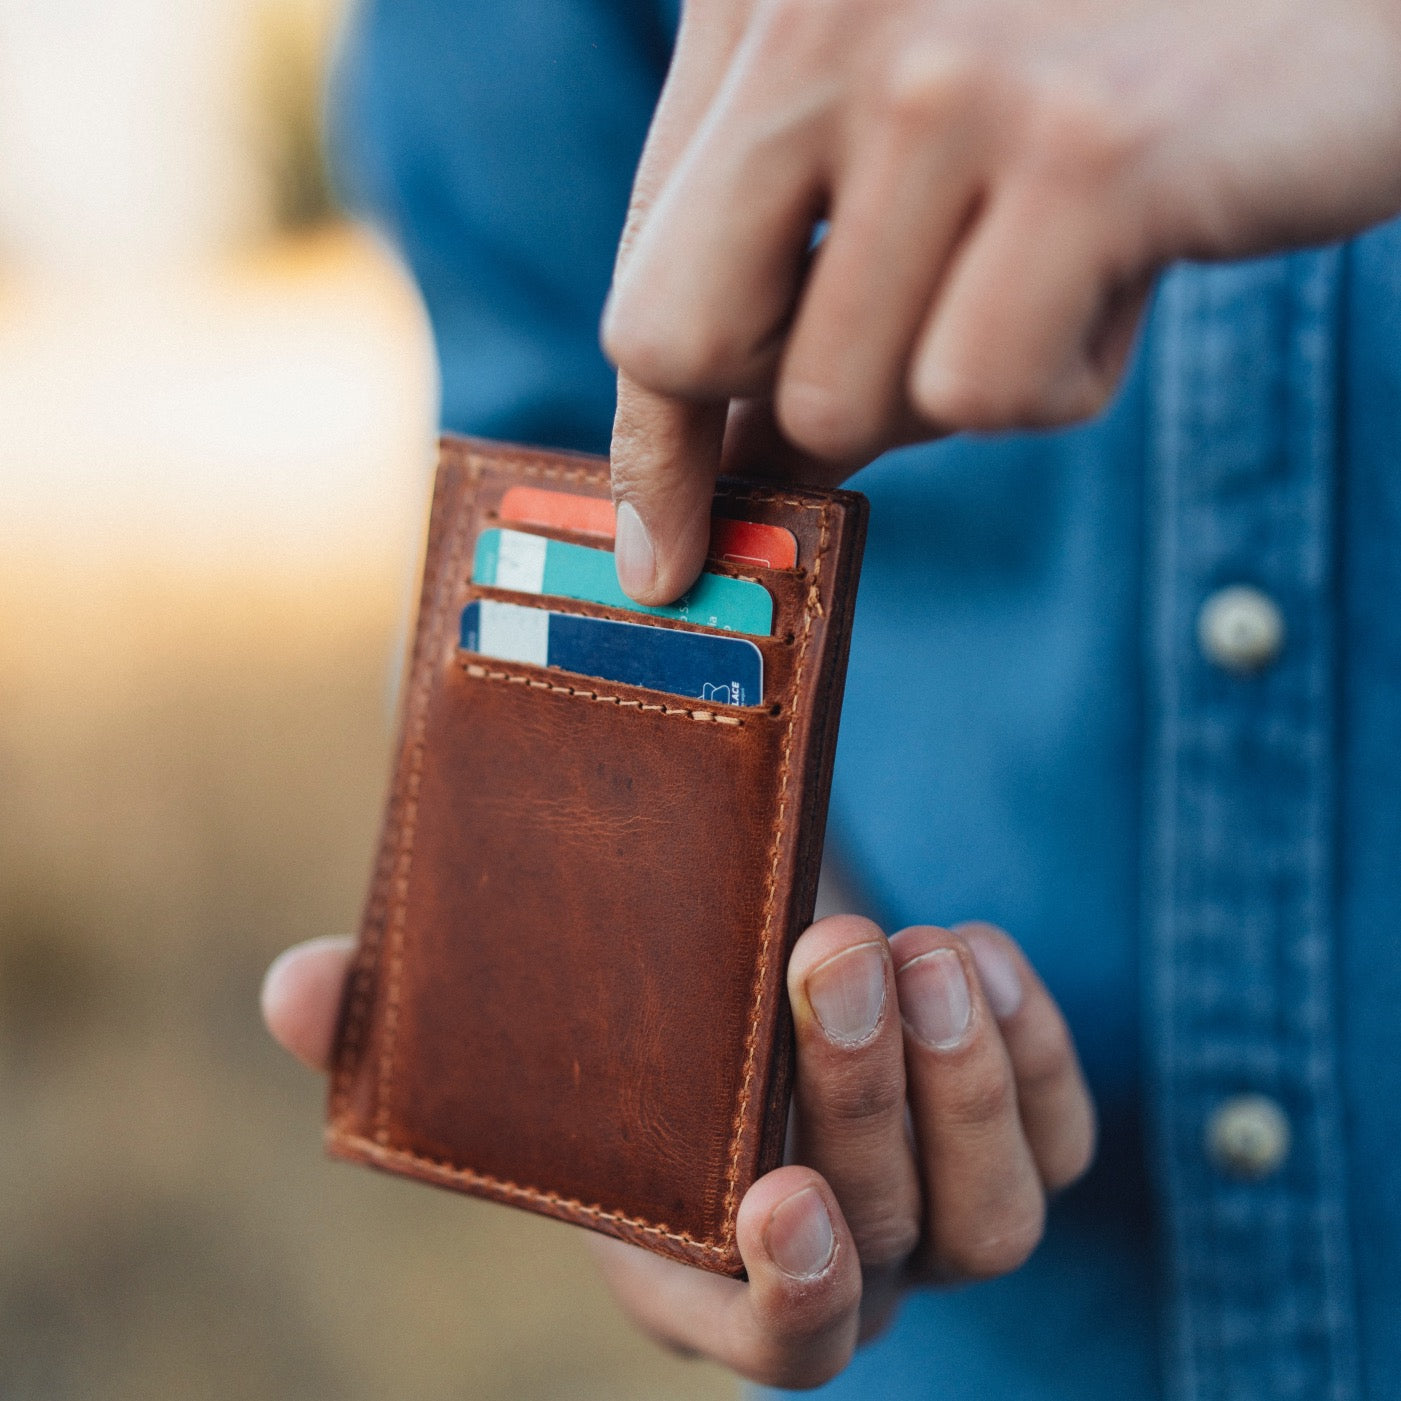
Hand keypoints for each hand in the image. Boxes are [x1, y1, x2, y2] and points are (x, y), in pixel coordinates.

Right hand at [263, 916, 1093, 1387]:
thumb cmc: (615, 1030)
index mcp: (716, 1275)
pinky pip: (1063, 1129)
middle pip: (908, 1241)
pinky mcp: (1011, 1130)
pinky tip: (975, 952)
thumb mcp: (509, 1028)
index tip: (777, 1194)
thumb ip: (403, 1022)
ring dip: (969, 1078)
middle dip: (871, 1105)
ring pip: (1007, 1207)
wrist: (731, 983)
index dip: (797, 1292)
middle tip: (830, 955)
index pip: (785, 1345)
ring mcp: (941, 1203)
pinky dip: (1034, 1044)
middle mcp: (847, 1260)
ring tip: (918, 949)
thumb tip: (292, 991)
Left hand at [602, 0, 1400, 603]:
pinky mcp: (1085, 158)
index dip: (657, 431)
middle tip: (909, 358)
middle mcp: (818, 5)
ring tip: (1057, 250)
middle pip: (686, 350)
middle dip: (786, 414)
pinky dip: (1062, 374)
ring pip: (837, 402)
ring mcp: (949, 77)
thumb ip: (789, 265)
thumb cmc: (1103, 72)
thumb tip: (720, 468)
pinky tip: (1125, 262)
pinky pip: (980, 395)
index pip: (643, 279)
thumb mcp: (903, 128)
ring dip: (953, 379)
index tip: (662, 546)